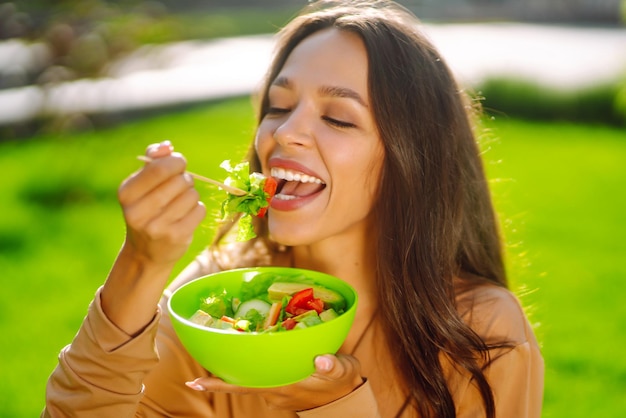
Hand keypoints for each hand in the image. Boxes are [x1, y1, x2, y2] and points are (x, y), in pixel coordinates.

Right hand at [101, 141, 205, 334]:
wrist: (146, 252)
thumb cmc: (147, 208)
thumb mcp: (142, 184)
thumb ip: (153, 160)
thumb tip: (167, 147)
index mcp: (126, 193)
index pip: (159, 169)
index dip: (176, 162)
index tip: (179, 165)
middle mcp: (137, 212)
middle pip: (179, 181)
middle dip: (186, 179)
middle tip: (180, 186)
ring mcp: (157, 227)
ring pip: (192, 195)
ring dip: (192, 195)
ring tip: (180, 204)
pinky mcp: (176, 238)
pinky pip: (199, 210)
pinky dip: (197, 209)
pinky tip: (186, 216)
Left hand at [185, 354, 363, 410]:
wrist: (346, 398)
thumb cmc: (343, 381)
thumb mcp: (344, 370)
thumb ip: (333, 366)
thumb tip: (321, 360)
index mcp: (286, 385)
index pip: (246, 386)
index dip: (220, 384)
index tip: (196, 383)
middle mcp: (275, 391)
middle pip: (241, 383)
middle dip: (219, 377)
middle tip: (198, 366)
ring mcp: (276, 391)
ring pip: (249, 380)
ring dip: (235, 370)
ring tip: (220, 352)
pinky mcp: (280, 387)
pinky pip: (259, 378)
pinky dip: (250, 369)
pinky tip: (246, 355)